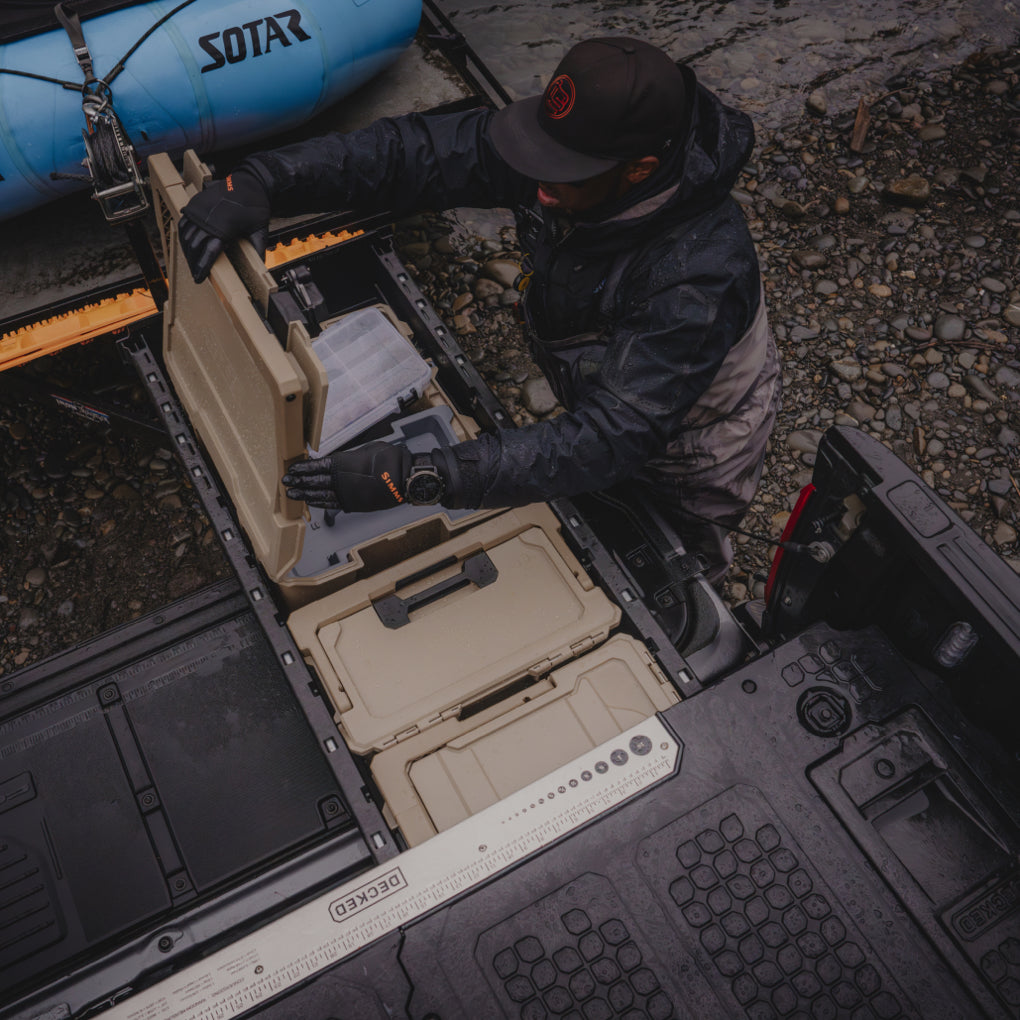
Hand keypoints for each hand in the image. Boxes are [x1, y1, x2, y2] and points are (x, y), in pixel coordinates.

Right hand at [179, 168, 270, 282]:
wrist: (249, 182)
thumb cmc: (255, 206)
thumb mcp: (260, 230)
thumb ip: (258, 249)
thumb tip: (260, 267)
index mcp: (223, 226)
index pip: (208, 252)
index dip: (202, 267)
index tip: (199, 278)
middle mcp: (208, 217)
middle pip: (194, 246)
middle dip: (193, 262)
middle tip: (196, 274)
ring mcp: (199, 209)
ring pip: (186, 235)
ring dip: (187, 251)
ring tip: (192, 262)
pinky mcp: (195, 204)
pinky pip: (184, 223)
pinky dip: (184, 236)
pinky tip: (188, 246)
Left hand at [282, 442, 411, 511]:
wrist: (405, 478)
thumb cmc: (390, 460)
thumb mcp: (368, 449)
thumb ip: (351, 456)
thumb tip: (343, 459)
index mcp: (344, 463)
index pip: (317, 466)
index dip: (303, 469)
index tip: (293, 470)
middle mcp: (342, 480)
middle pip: (315, 482)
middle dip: (299, 482)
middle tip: (286, 483)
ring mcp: (347, 494)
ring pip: (320, 495)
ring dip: (305, 495)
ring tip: (293, 495)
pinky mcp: (354, 504)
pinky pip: (332, 504)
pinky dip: (320, 503)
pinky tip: (311, 502)